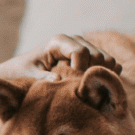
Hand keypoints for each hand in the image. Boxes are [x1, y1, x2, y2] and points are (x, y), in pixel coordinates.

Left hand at [0, 34, 122, 80]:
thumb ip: (42, 78)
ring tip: (85, 92)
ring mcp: (86, 47)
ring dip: (100, 77)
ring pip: (108, 60)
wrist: (25, 72)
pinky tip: (93, 89)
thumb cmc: (24, 74)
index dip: (80, 71)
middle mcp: (74, 40)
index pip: (81, 52)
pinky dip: (107, 77)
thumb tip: (57, 80)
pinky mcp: (92, 57)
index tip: (72, 88)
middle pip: (97, 55)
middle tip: (80, 94)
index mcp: (58, 41)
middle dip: (91, 76)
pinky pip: (110, 65)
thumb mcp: (29, 77)